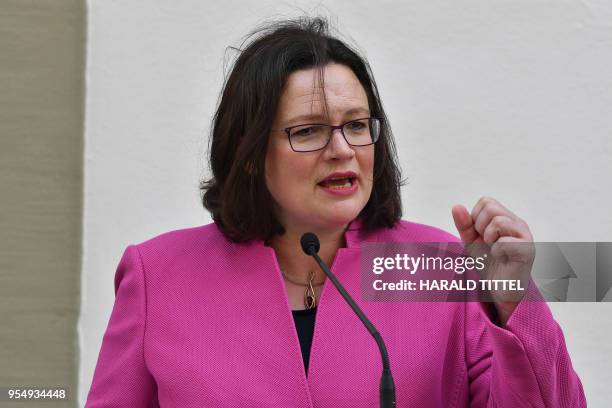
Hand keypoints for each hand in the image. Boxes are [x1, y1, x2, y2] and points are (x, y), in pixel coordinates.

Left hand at [452, 197, 534, 324]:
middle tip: (486, 242)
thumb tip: (456, 206)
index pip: (486, 201)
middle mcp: (517, 223)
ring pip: (499, 221)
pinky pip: (504, 242)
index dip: (475, 217)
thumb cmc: (489, 263)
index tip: (479, 234)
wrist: (500, 288)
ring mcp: (525, 235)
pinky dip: (497, 251)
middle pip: (491, 207)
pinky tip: (501, 257)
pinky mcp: (527, 250)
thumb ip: (464, 224)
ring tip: (493, 248)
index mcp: (506, 217)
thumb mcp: (471, 241)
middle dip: (480, 226)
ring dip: (488, 237)